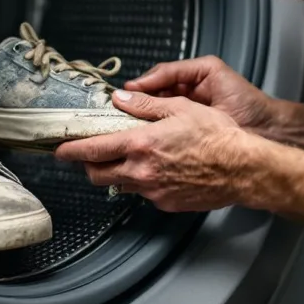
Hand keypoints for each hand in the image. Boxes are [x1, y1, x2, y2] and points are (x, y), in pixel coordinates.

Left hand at [54, 90, 265, 211]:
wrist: (244, 169)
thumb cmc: (217, 136)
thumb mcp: (180, 108)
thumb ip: (145, 105)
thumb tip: (119, 99)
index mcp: (141, 145)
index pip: (92, 151)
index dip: (71, 150)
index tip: (59, 149)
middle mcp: (142, 171)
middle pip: (98, 174)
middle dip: (88, 165)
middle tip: (90, 154)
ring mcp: (153, 191)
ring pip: (120, 185)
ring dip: (116, 173)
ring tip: (127, 158)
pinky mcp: (166, 203)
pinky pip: (144, 193)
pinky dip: (142, 181)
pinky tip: (157, 169)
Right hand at [124, 56, 275, 136]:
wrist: (267, 130)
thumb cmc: (245, 99)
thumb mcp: (209, 70)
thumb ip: (176, 70)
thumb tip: (144, 78)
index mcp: (186, 84)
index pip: (152, 83)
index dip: (138, 88)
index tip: (123, 93)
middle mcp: (182, 106)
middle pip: (148, 104)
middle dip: (135, 106)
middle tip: (120, 111)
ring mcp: (184, 126)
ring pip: (153, 124)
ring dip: (141, 125)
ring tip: (129, 126)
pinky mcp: (187, 145)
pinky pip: (164, 142)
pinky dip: (154, 141)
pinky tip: (147, 141)